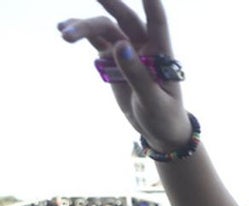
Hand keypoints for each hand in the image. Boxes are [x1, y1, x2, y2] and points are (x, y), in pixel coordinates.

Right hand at [59, 0, 191, 150]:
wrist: (159, 130)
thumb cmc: (164, 116)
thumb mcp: (153, 101)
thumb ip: (137, 75)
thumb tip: (120, 45)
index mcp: (162, 54)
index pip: (158, 23)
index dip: (151, 5)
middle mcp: (144, 47)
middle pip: (125, 19)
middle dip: (110, 4)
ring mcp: (127, 51)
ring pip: (105, 30)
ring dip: (84, 28)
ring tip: (64, 33)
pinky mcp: (112, 60)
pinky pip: (95, 41)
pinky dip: (81, 35)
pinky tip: (63, 29)